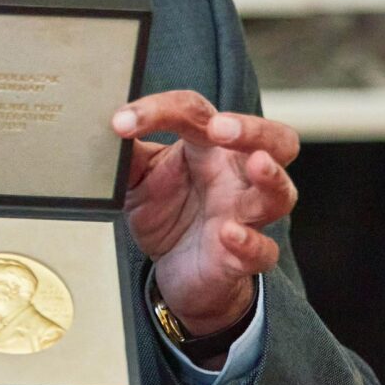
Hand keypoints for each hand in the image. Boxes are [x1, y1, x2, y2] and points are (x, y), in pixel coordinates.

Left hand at [112, 90, 300, 337]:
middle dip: (253, 129)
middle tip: (221, 128)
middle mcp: (237, 176)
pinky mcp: (246, 257)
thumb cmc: (168, 216)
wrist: (176, 273)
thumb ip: (126, 156)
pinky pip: (263, 249)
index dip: (160, 110)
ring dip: (272, 178)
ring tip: (256, 165)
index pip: (196, 113)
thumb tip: (103, 131)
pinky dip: (250, 242)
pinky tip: (229, 234)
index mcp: (211, 148)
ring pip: (281, 192)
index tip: (121, 121)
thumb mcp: (138, 180)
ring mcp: (246, 216)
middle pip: (275, 140)